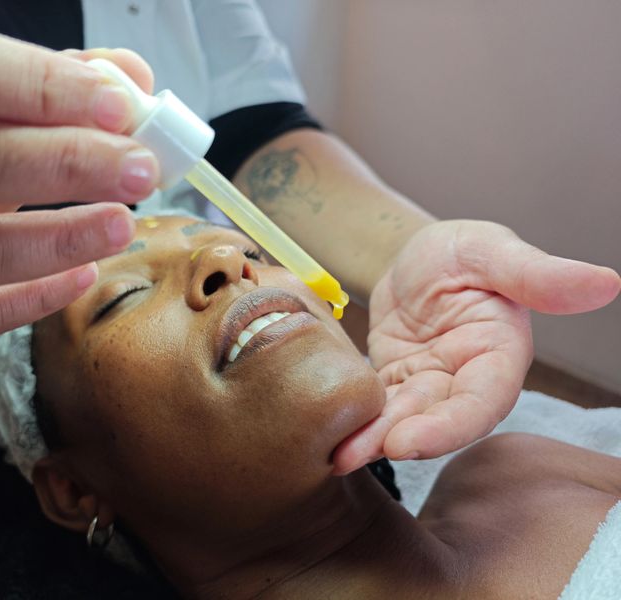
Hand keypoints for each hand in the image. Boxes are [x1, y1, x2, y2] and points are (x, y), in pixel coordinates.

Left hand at [333, 220, 619, 472]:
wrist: (412, 256)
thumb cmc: (460, 250)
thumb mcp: (492, 251)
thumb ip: (539, 274)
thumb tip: (606, 283)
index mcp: (498, 353)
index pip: (482, 402)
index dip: (448, 426)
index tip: (407, 442)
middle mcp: (467, 379)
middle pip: (439, 421)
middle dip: (399, 440)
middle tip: (356, 455)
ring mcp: (430, 385)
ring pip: (405, 421)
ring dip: (372, 439)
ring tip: (337, 455)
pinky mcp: (397, 385)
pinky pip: (380, 408)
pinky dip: (359, 422)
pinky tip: (331, 438)